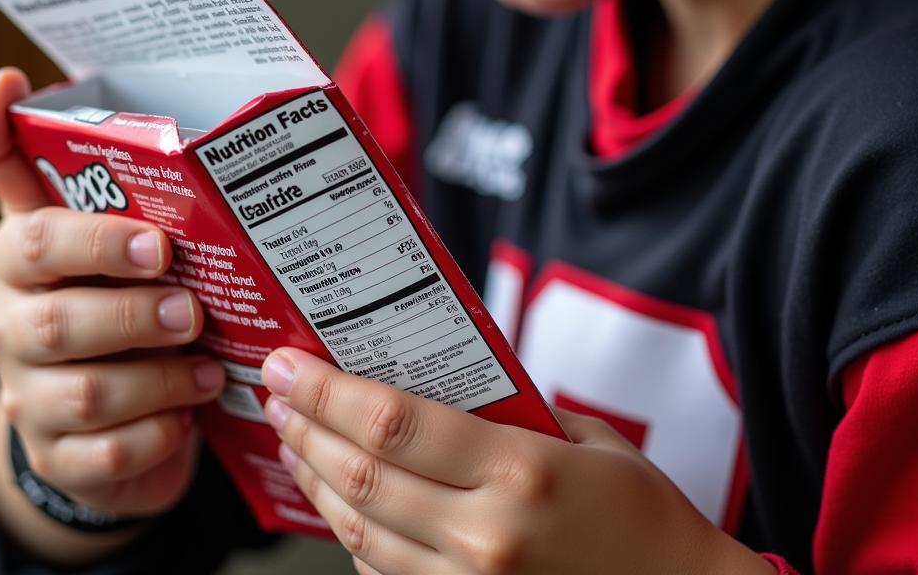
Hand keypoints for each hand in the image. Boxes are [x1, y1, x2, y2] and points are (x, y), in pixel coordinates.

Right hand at [0, 68, 225, 519]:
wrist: (91, 414)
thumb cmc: (109, 300)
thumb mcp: (102, 239)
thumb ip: (90, 176)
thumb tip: (43, 87)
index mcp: (24, 255)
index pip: (27, 223)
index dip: (53, 196)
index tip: (88, 167)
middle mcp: (13, 320)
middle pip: (60, 315)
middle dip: (133, 308)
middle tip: (191, 304)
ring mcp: (28, 394)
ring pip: (88, 389)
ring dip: (161, 374)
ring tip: (210, 362)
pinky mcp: (57, 455)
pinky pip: (106, 452)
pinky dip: (158, 431)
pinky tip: (189, 410)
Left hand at [261, 348, 771, 574]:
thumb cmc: (641, 512)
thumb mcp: (586, 438)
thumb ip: (512, 410)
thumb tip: (441, 380)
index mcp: (521, 471)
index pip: (396, 423)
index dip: (329, 392)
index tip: (290, 364)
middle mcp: (486, 536)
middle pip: (364, 475)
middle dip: (306, 427)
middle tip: (276, 390)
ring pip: (360, 530)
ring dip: (316, 479)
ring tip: (293, 436)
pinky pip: (384, 574)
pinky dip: (351, 531)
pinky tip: (338, 496)